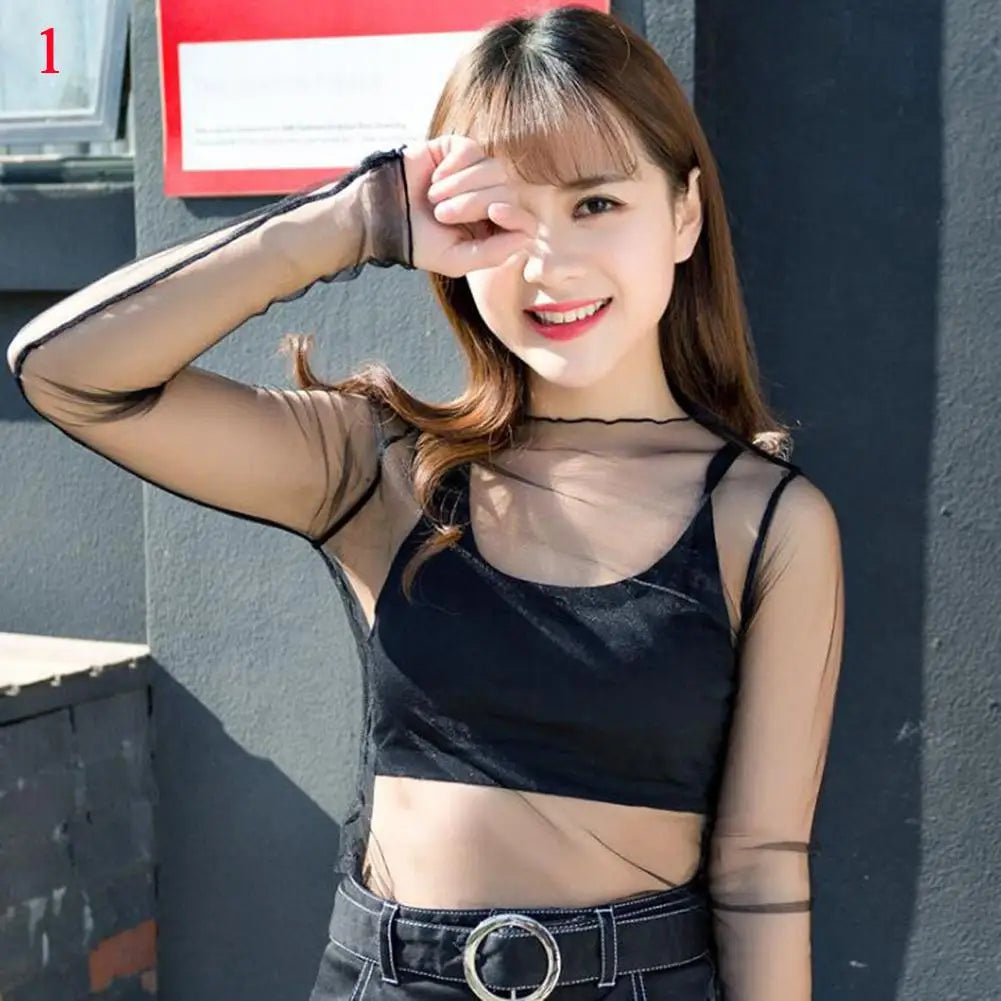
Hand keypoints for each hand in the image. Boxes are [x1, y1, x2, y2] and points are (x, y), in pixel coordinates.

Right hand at [402, 135, 537, 276]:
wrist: (383, 217)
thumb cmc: (420, 242)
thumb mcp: (457, 260)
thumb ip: (494, 254)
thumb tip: (527, 237)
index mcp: (494, 228)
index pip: (525, 219)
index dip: (515, 214)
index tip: (494, 212)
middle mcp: (490, 199)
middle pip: (508, 191)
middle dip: (474, 203)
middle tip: (441, 214)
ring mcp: (476, 172)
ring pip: (492, 168)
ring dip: (460, 185)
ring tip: (434, 198)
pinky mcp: (458, 150)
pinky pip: (471, 151)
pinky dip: (453, 166)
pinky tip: (435, 178)